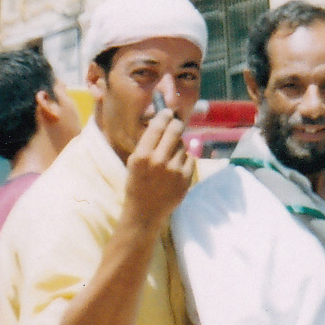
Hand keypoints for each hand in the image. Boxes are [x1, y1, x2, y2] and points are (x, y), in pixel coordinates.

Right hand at [123, 105, 194, 229]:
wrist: (145, 212)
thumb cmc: (137, 184)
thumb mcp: (134, 161)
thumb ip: (148, 143)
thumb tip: (164, 121)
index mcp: (142, 156)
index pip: (158, 126)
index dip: (165, 116)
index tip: (168, 112)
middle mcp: (159, 161)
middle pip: (175, 130)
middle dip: (176, 124)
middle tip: (176, 123)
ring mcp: (174, 170)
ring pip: (183, 145)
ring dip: (179, 146)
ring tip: (169, 157)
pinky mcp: (186, 179)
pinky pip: (191, 158)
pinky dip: (185, 159)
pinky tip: (176, 167)